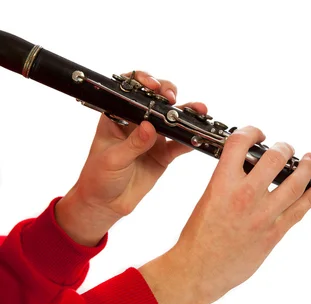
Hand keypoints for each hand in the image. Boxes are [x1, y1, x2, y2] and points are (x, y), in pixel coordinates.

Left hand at [55, 71, 206, 245]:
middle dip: (167, 93)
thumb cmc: (98, 177)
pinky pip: (180, 144)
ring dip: (187, 113)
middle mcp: (136, 122)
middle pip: (156, 99)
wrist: (106, 203)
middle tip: (172, 98)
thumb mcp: (112, 159)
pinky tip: (198, 136)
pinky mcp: (164, 154)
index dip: (142, 81)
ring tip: (199, 110)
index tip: (152, 85)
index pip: (129, 90)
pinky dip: (190, 140)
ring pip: (173, 119)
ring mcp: (153, 137)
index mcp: (117, 116)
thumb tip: (149, 127)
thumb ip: (132, 144)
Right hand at [139, 126, 310, 303]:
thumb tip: (246, 168)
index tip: (258, 134)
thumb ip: (229, 181)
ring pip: (294, 184)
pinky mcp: (273, 234)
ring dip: (307, 168)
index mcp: (222, 184)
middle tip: (287, 148)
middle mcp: (244, 196)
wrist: (198, 269)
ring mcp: (261, 216)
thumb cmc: (199, 237)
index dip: (252, 132)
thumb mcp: (208, 198)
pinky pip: (298, 211)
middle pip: (275, 159)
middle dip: (285, 148)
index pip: (240, 144)